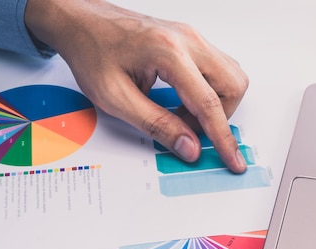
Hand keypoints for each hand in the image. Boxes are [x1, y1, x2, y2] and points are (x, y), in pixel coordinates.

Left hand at [25, 0, 248, 172]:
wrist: (82, 22)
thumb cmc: (92, 52)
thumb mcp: (116, 98)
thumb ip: (156, 125)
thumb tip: (189, 147)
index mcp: (169, 53)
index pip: (209, 103)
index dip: (223, 138)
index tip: (233, 160)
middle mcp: (188, 40)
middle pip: (233, 86)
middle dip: (220, 117)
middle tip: (189, 131)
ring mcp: (192, 38)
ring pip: (231, 76)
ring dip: (216, 105)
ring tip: (183, 115)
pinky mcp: (191, 41)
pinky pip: (218, 69)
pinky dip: (209, 92)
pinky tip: (185, 100)